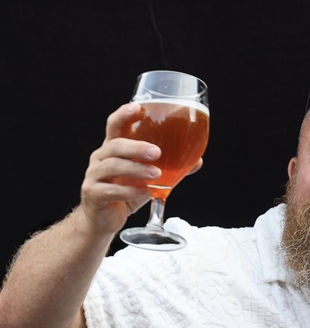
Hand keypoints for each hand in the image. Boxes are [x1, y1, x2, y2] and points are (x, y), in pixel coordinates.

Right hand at [79, 103, 161, 234]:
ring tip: (156, 175)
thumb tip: (197, 161)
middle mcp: (100, 158)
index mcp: (113, 149)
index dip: (123, 114)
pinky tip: (143, 192)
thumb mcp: (149, 179)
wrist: (105, 220)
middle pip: (115, 145)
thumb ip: (169, 168)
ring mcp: (94, 176)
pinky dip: (128, 191)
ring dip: (136, 169)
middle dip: (137, 147)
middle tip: (157, 153)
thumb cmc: (126, 192)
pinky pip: (109, 190)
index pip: (115, 125)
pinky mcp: (92, 194)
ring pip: (112, 166)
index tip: (137, 107)